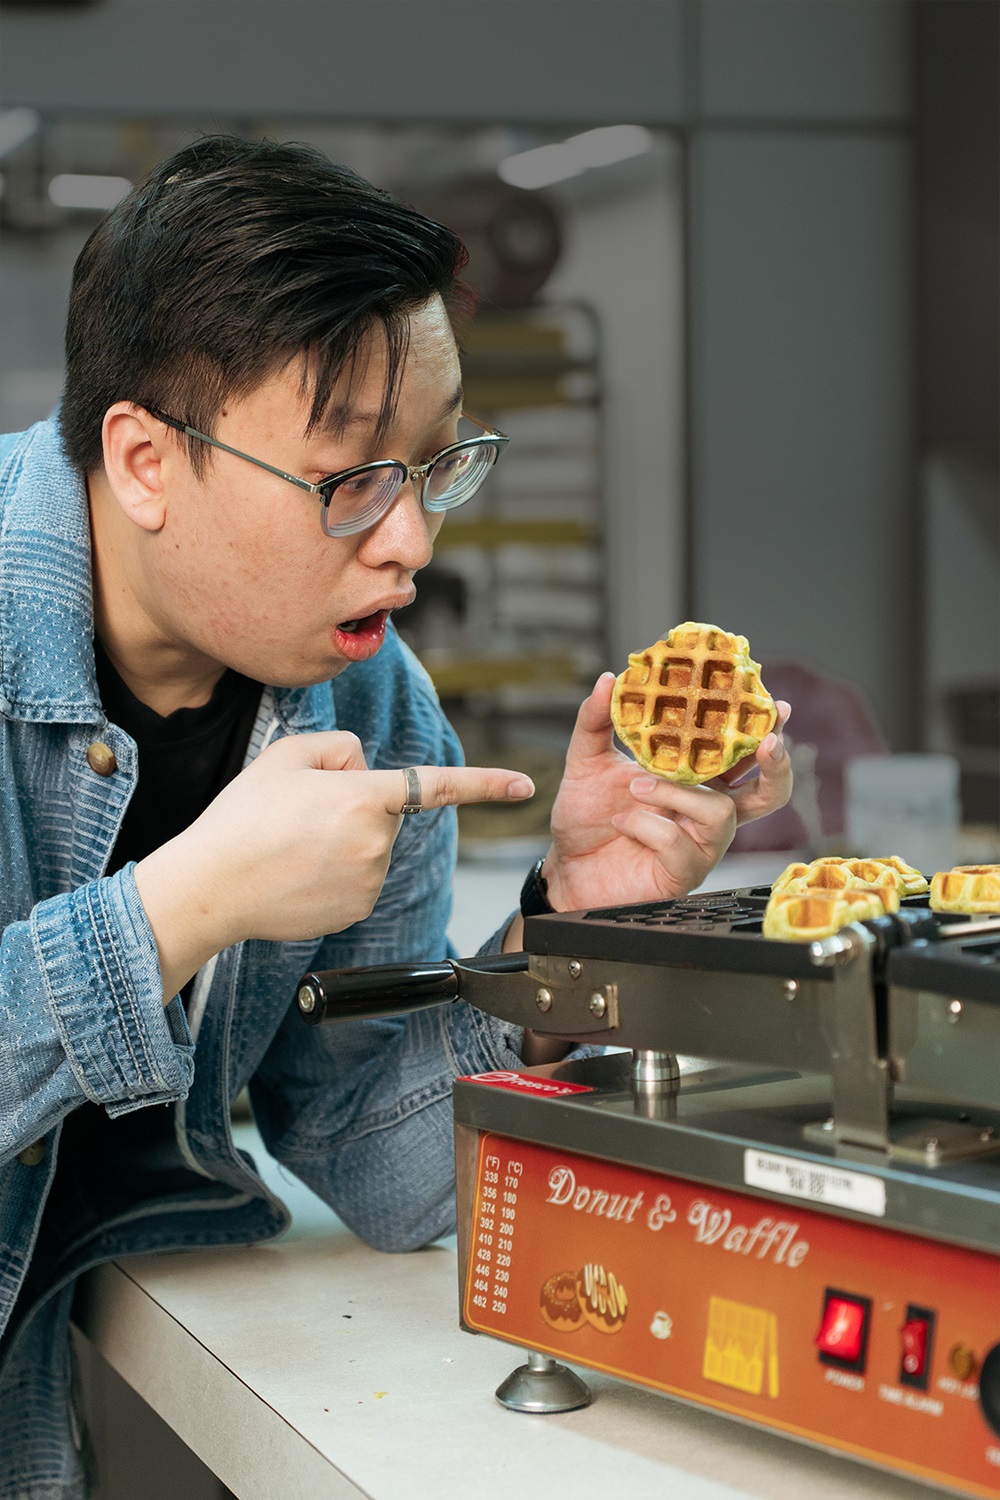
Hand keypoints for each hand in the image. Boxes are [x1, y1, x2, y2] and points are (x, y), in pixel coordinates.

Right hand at [135, 732, 533, 1002]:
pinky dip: (336, 872)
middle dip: (355, 804)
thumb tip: (365, 769)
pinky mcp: (357, 909)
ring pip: (372, 845)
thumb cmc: (243, 816)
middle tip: (297, 814)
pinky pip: (360, 878)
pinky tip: (297, 873)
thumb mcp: (288, 754)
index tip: (524, 785)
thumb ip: (341, 747)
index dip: (486, 784)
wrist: (210, 886)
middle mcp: (377, 842)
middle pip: (385, 810)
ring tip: (291, 846)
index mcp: (364, 796)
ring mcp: (370, 881)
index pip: (436, 784)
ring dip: (345, 840)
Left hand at [541, 673, 791, 911]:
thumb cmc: (587, 817)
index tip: (777, 705)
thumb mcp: (587, 761)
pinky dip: (647, 826)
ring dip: (677, 794)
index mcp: (696, 781)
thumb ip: (596, 720)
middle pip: (768, 795)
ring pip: (719, 812)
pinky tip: (623, 822)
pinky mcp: (683, 873)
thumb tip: (608, 679)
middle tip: (768, 742)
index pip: (739, 756)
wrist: (565, 866)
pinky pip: (679, 844)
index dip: (764, 731)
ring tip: (636, 788)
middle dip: (776, 767)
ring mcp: (700, 846)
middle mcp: (707, 813)